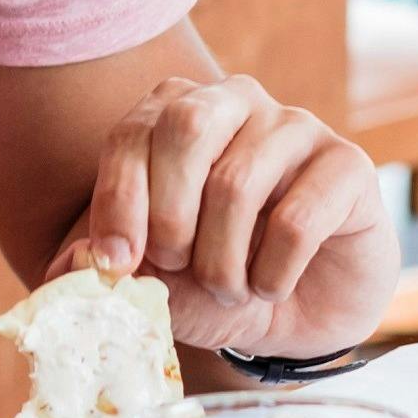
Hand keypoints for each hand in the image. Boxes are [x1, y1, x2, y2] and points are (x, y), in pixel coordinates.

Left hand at [62, 73, 396, 358]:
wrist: (296, 317)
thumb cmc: (213, 279)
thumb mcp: (149, 279)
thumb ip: (104, 268)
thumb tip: (69, 266)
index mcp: (174, 110)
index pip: (131, 134)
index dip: (117, 201)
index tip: (115, 264)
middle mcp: (234, 100)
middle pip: (184, 128)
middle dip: (170, 218)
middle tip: (178, 268)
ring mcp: (296, 125)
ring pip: (237, 182)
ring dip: (223, 261)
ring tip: (230, 288)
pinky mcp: (347, 164)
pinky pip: (298, 217)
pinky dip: (273, 272)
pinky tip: (273, 285)